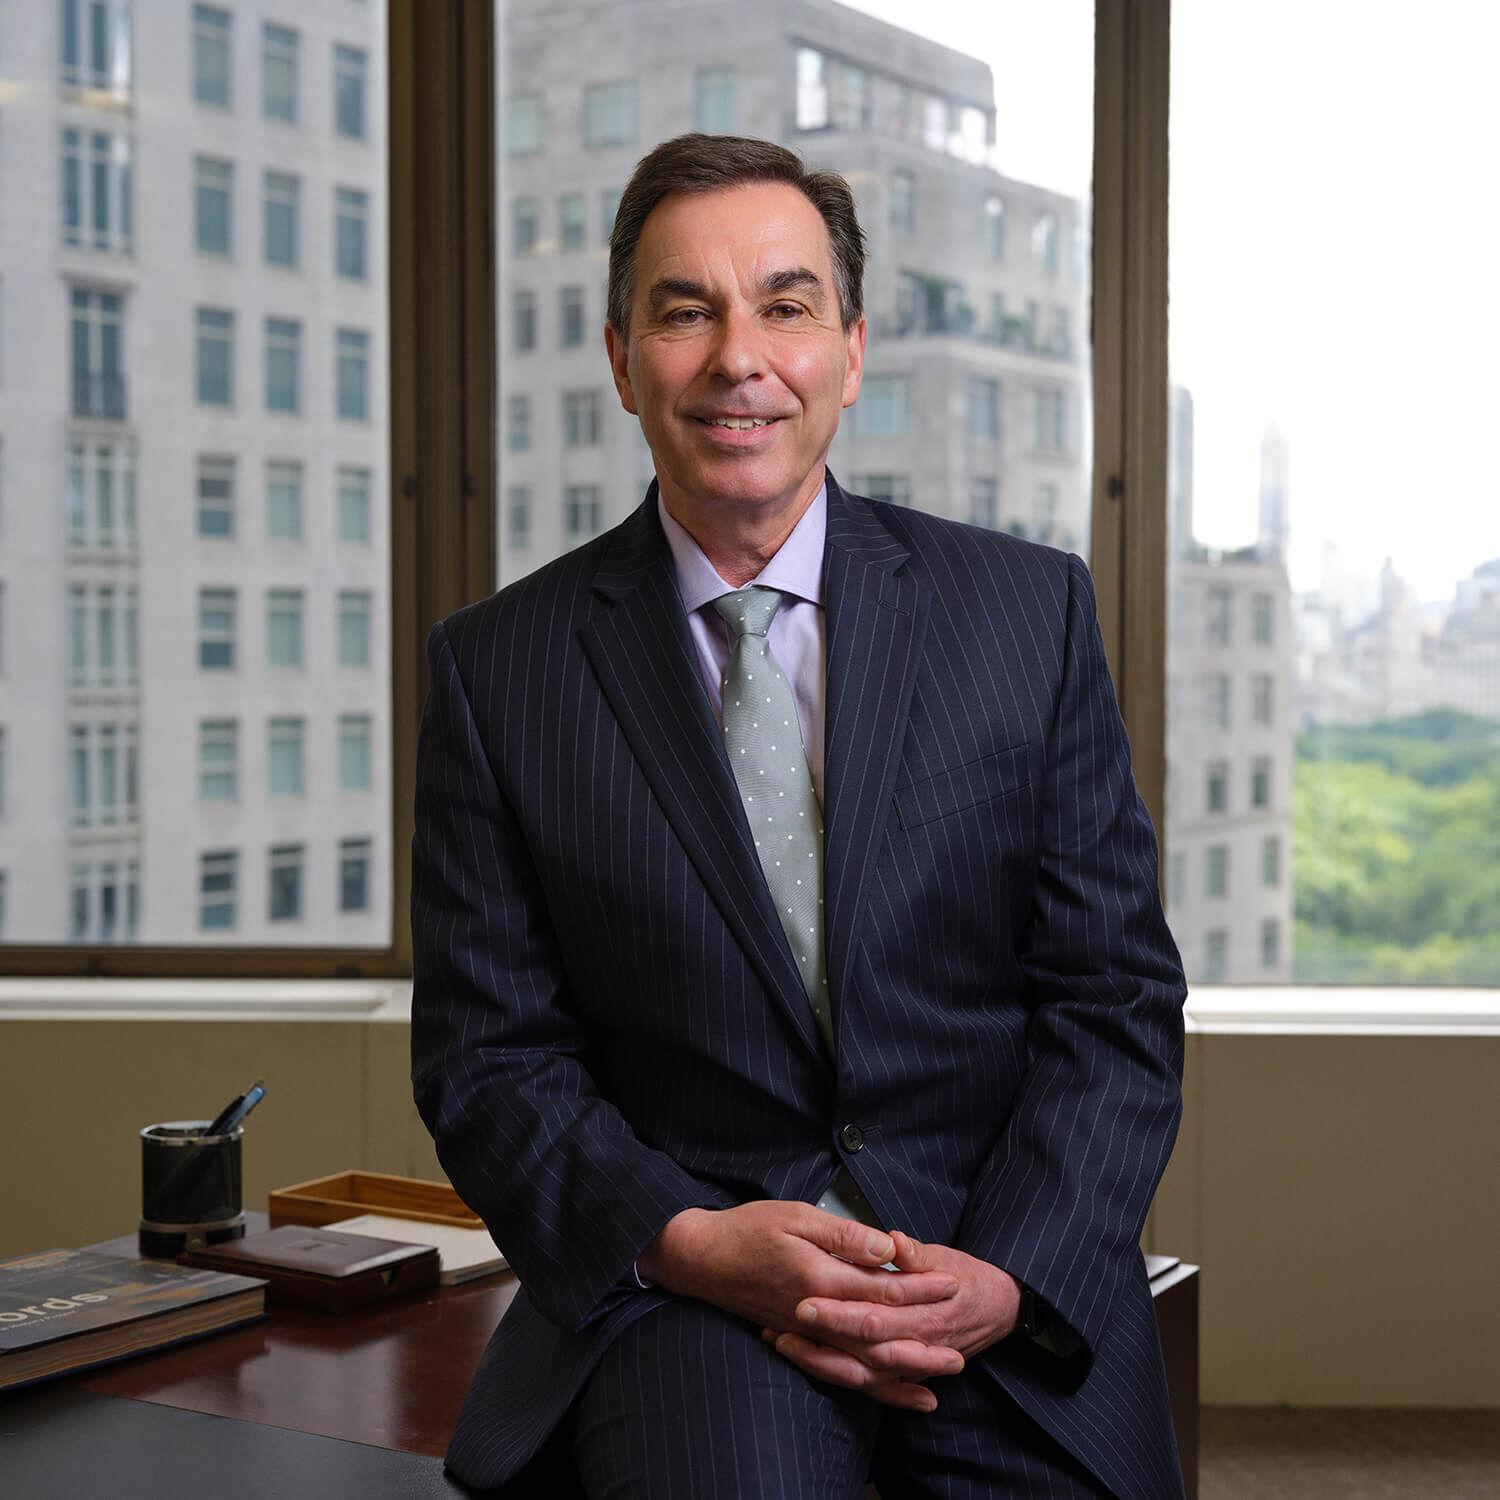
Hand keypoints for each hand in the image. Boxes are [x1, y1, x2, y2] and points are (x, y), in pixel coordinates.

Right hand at [637, 1203, 961, 1410]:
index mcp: (819, 1276)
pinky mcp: (799, 1341)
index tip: (952, 1283)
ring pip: (863, 1360)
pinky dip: (872, 1384)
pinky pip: (841, 1370)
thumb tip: (886, 1246)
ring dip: (904, 1369)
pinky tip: (896, 1391)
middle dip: (922, 1338)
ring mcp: (807, 1333)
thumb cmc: (747, 1230)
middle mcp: (816, 1313)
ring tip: (940, 1374)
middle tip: (962, 1344)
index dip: (919, 1286)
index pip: (881, 1287)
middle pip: (880, 1333)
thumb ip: (843, 1235)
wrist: (700, 1260)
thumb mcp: (795, 1216)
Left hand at [765, 1231, 1021, 1410]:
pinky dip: (838, 1378)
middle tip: (782, 1323)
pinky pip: (869, 1385)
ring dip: (819, 1361)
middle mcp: (913, 1345)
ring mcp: (908, 1365)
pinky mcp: (903, 1372)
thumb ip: (917, 1253)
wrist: (998, 1307)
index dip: (838, 1312)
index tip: (805, 1301)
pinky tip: (806, 1363)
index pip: (873, 1317)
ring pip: (859, 1374)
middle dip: (819, 1339)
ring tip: (782, 1343)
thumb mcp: (945, 1257)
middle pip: (859, 1349)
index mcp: (922, 1314)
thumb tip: (894, 1241)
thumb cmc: (968, 1276)